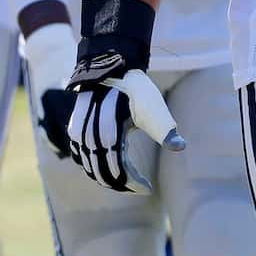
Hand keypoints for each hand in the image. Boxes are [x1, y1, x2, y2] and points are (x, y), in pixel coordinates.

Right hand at [41, 0, 184, 195]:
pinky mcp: (75, 130)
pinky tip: (109, 168)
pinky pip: (82, 158)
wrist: (110, 66)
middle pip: (103, 174)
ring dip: (108, 178)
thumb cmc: (135, 88)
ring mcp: (79, 135)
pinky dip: (95, 167)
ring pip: (90, 168)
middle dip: (122, 185)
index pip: (119, 172)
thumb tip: (180, 147)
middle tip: (139, 187)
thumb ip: (165, 130)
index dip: (133, 185)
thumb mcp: (153, 108)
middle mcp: (89, 138)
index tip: (148, 188)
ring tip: (126, 181)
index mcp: (109, 135)